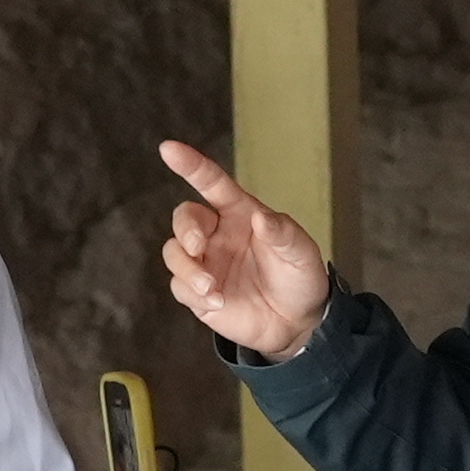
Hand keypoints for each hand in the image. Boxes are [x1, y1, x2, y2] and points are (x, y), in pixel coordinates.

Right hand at [159, 141, 334, 359]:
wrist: (297, 321)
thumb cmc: (299, 276)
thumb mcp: (301, 252)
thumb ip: (282, 233)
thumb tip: (260, 218)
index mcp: (239, 212)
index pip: (210, 183)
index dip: (190, 165)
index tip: (168, 149)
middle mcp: (217, 234)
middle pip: (184, 218)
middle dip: (185, 229)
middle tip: (199, 246)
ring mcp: (205, 263)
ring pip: (174, 253)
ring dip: (187, 268)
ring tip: (213, 288)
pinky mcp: (197, 293)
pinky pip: (179, 286)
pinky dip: (193, 293)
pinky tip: (219, 302)